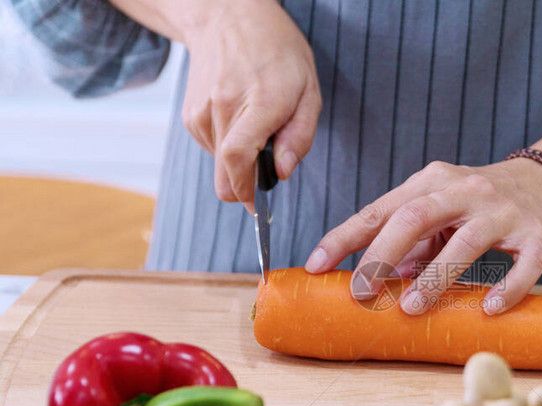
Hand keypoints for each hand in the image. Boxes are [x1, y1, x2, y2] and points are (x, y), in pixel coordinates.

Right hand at [181, 0, 320, 208]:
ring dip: (241, 162)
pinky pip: (212, 151)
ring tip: (257, 126)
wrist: (227, 17)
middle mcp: (223, 109)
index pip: (239, 158)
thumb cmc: (277, 52)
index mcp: (258, 102)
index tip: (260, 207)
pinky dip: (229, 148)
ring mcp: (201, 113)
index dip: (248, 191)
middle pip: (224, 176)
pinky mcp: (190, 117)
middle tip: (266, 175)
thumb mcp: (308, 90)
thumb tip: (282, 173)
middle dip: (246, 189)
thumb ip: (300, 136)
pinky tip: (240, 119)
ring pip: (220, 167)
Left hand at [304, 159, 541, 314]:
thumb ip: (413, 241)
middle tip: (360, 291)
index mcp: (432, 182)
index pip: (380, 209)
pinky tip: (489, 308)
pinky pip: (522, 264)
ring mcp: (502, 211)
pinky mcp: (536, 234)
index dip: (344, 237)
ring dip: (435, 277)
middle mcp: (464, 190)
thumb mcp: (444, 210)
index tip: (315, 265)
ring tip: (412, 308)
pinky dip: (507, 287)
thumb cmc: (485, 202)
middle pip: (414, 218)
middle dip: (381, 255)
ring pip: (465, 242)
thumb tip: (380, 278)